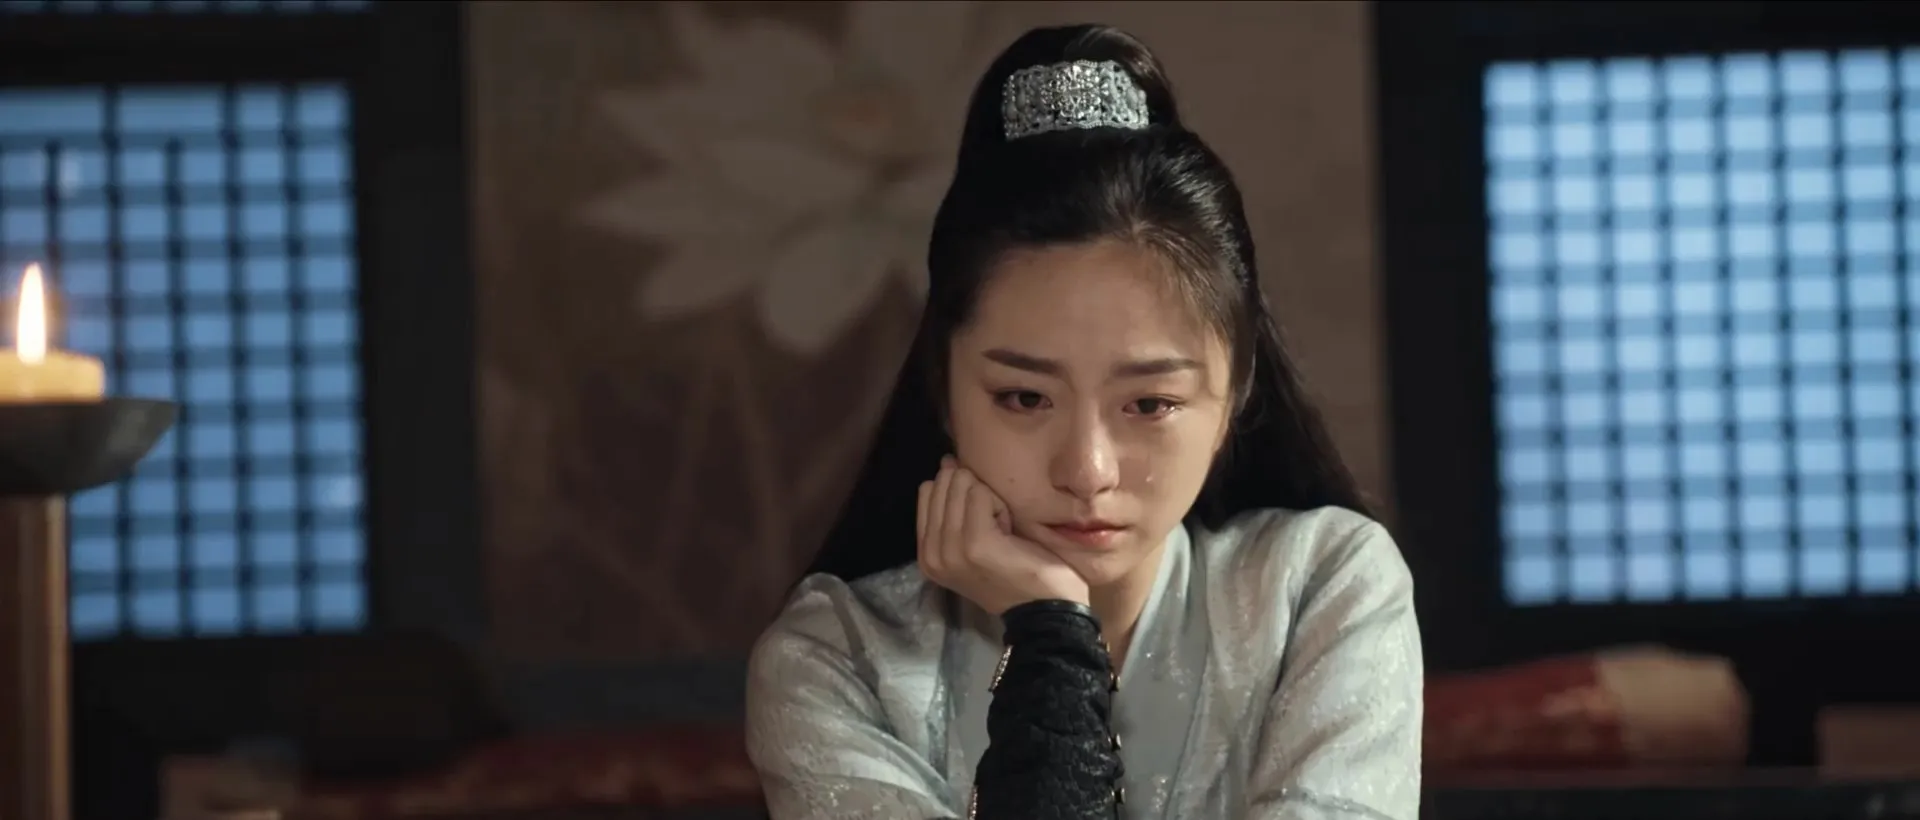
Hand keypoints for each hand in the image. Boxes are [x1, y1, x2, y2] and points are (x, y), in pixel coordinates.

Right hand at [917, 456, 1089, 614]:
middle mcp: (931, 553)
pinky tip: (1010, 531)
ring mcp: (950, 548)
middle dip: (973, 492)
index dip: (958, 490)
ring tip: (1003, 530)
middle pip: (942, 484)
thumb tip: (948, 463)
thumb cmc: (1017, 573)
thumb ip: (954, 510)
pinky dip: (1000, 504)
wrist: (1045, 610)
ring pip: (962, 484)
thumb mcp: (973, 543)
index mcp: (926, 554)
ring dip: (989, 498)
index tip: (982, 518)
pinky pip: (981, 493)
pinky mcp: (974, 542)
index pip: (926, 491)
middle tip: (995, 526)